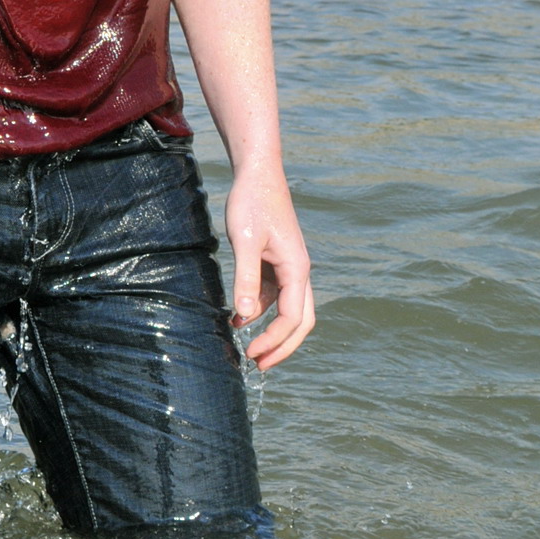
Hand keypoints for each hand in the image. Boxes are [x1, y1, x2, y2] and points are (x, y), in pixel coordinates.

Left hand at [224, 171, 313, 370]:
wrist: (257, 172)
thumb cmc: (251, 202)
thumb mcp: (244, 241)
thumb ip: (245, 278)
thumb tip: (245, 318)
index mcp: (297, 268)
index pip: (293, 318)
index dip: (275, 341)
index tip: (253, 355)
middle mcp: (299, 270)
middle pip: (301, 320)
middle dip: (283, 346)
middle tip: (260, 366)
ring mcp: (289, 266)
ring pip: (288, 308)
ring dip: (270, 329)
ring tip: (245, 347)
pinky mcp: (276, 260)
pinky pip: (273, 294)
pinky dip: (260, 309)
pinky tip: (238, 317)